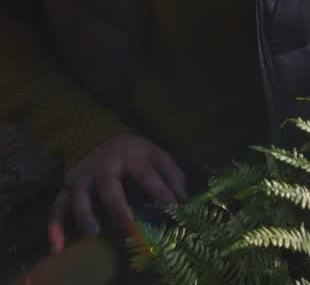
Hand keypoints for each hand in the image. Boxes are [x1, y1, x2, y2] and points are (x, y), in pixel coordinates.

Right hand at [48, 134, 186, 252]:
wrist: (98, 134)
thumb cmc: (134, 151)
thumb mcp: (156, 155)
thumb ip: (172, 175)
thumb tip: (185, 200)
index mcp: (132, 157)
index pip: (148, 176)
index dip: (161, 192)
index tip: (173, 208)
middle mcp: (105, 167)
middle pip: (109, 187)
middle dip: (118, 208)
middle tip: (128, 228)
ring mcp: (84, 177)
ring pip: (78, 196)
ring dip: (85, 215)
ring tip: (94, 232)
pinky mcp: (68, 186)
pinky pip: (57, 206)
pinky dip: (54, 226)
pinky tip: (57, 246)